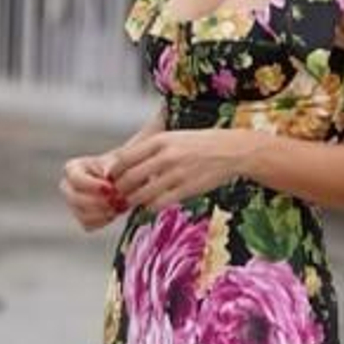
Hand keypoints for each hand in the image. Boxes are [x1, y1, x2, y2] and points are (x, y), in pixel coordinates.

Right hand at [59, 152, 128, 232]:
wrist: (121, 180)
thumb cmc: (116, 167)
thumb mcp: (115, 162)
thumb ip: (111, 166)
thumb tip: (107, 175)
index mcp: (72, 169)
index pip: (75, 178)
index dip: (91, 185)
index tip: (110, 188)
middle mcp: (68, 186)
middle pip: (75, 199)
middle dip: (97, 202)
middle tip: (115, 200)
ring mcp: (72, 203)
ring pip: (81, 214)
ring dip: (101, 213)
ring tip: (117, 207)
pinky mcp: (81, 217)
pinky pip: (88, 224)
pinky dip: (102, 221)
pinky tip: (113, 213)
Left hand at [107, 126, 252, 211]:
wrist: (232, 150)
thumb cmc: (202, 143)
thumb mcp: (174, 137)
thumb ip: (152, 148)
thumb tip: (126, 161)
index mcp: (160, 140)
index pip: (125, 158)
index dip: (114, 171)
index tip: (112, 177)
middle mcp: (166, 156)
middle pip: (130, 177)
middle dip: (120, 189)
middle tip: (118, 193)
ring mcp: (176, 174)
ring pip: (142, 194)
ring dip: (133, 201)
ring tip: (132, 201)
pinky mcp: (187, 189)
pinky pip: (160, 203)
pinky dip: (151, 206)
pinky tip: (151, 205)